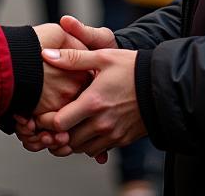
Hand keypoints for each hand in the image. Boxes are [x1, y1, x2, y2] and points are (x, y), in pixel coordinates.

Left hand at [16, 17, 118, 160]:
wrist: (161, 85)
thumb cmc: (131, 68)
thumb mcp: (102, 56)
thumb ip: (73, 58)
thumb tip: (46, 54)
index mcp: (93, 102)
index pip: (59, 123)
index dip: (46, 121)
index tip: (43, 113)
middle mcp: (102, 123)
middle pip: (67, 140)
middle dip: (57, 134)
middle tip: (52, 122)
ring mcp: (112, 135)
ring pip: (82, 149)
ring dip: (72, 140)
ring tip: (69, 125)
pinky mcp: (122, 140)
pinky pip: (98, 150)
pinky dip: (89, 143)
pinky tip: (87, 127)